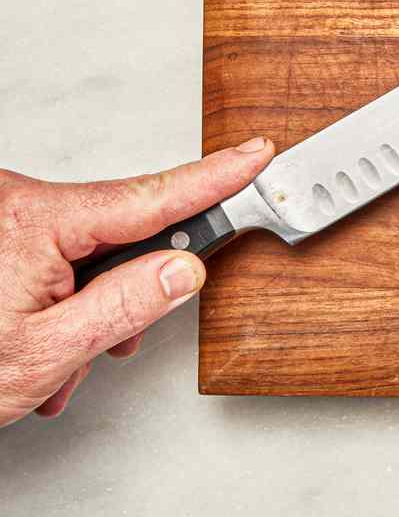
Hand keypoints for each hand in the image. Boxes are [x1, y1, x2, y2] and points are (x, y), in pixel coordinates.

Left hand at [0, 137, 275, 425]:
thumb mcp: (46, 352)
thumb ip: (125, 305)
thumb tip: (182, 269)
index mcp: (34, 221)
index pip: (149, 196)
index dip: (213, 177)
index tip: (255, 155)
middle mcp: (13, 202)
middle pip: (114, 232)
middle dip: (122, 290)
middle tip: (112, 344)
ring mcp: (0, 212)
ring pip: (79, 250)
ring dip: (80, 305)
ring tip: (54, 361)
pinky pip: (47, 252)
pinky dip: (52, 298)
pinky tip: (34, 341)